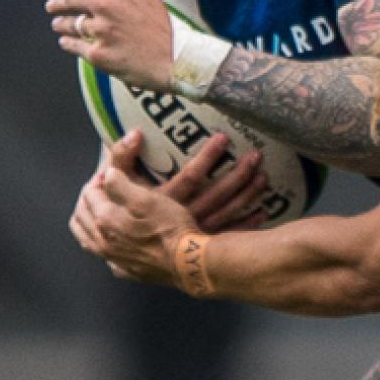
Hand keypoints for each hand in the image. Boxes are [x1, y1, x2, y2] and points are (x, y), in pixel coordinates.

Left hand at [41, 0, 173, 89]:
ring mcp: (100, 31)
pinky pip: (73, 46)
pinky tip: (67, 44)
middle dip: (57, 3)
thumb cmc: (166, 30)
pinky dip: (68, 44)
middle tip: (51, 7)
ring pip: (69, 25)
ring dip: (61, 25)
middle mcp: (105, 5)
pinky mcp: (98, 54)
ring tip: (59, 26)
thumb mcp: (147, 0)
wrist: (177, 60)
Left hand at [69, 164, 197, 286]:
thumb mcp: (146, 197)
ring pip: (86, 239)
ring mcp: (113, 259)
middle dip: (88, 198)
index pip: (89, 194)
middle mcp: (103, 242)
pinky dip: (101, 243)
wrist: (188, 261)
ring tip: (99, 211)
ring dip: (88, 221)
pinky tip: (112, 240)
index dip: (98, 179)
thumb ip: (120, 184)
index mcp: (105, 220)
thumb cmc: (169, 227)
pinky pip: (104, 256)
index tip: (111, 172)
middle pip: (81, 216)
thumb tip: (107, 175)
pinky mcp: (126, 271)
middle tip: (102, 188)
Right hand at [103, 129, 268, 231]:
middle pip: (215, 197)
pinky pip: (226, 236)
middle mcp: (179, 219)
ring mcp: (190, 235)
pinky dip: (245, 226)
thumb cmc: (118, 208)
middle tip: (256, 157)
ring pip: (224, 215)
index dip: (207, 158)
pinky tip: (262, 213)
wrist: (118, 244)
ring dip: (246, 197)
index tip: (223, 139)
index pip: (189, 177)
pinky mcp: (196, 246)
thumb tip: (135, 133)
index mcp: (162, 201)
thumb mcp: (115, 180)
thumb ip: (121, 155)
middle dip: (237, 176)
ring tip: (263, 177)